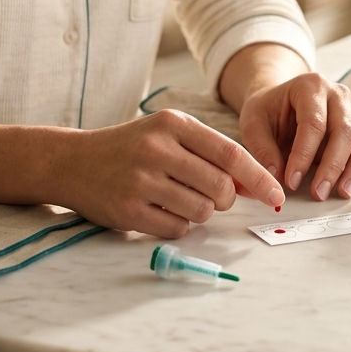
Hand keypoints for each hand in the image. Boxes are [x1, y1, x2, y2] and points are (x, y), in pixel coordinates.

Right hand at [61, 110, 284, 237]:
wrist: (73, 162)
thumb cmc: (131, 148)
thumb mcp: (168, 134)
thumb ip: (210, 153)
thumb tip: (256, 184)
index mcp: (173, 124)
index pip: (230, 152)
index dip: (259, 177)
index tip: (277, 195)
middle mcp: (157, 149)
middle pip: (221, 187)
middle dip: (226, 200)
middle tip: (210, 196)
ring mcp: (141, 180)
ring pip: (202, 211)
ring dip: (200, 212)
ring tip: (178, 199)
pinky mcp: (129, 210)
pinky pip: (177, 228)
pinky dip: (177, 225)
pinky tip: (159, 210)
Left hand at [237, 73, 350, 201]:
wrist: (280, 102)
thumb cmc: (267, 111)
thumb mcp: (252, 124)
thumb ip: (262, 149)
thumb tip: (277, 177)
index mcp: (310, 86)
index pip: (313, 123)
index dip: (304, 155)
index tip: (291, 181)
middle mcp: (337, 95)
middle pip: (345, 131)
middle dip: (333, 166)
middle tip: (319, 193)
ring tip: (343, 193)